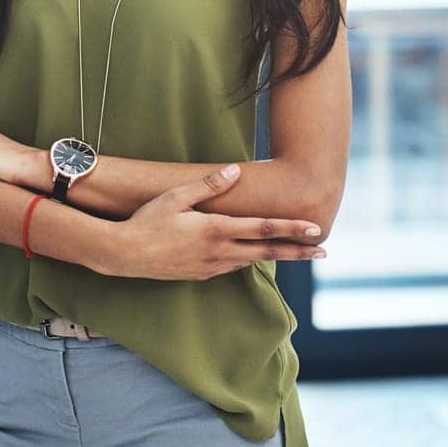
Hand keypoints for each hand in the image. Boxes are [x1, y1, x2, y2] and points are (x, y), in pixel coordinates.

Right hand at [100, 164, 326, 280]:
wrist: (123, 254)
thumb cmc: (147, 220)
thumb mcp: (175, 196)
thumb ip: (208, 185)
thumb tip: (236, 170)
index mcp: (216, 230)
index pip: (263, 229)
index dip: (292, 229)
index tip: (316, 230)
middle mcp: (219, 252)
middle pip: (267, 252)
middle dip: (297, 252)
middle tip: (324, 252)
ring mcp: (210, 267)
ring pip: (250, 261)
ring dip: (273, 257)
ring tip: (294, 252)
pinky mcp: (199, 275)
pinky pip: (230, 267)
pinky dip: (246, 261)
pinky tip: (248, 256)